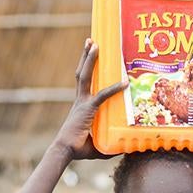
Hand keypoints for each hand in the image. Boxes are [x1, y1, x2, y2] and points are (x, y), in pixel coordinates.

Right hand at [53, 39, 126, 160]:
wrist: (65, 151)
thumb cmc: (80, 149)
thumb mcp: (101, 144)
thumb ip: (113, 142)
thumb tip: (127, 146)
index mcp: (82, 105)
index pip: (86, 82)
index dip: (89, 69)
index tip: (93, 55)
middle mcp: (81, 100)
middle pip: (83, 73)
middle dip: (87, 57)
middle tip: (92, 41)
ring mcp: (83, 102)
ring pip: (86, 76)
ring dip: (90, 60)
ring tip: (94, 44)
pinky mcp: (88, 109)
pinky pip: (102, 95)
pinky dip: (113, 89)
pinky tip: (124, 83)